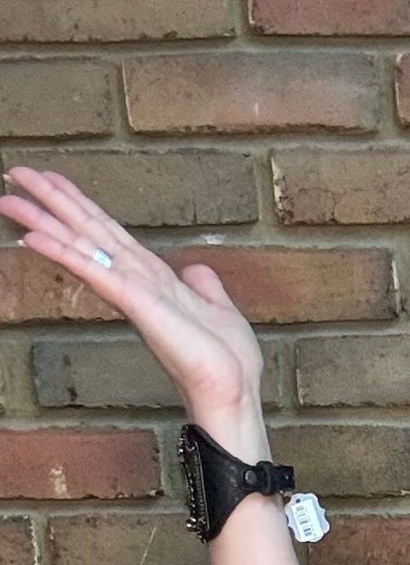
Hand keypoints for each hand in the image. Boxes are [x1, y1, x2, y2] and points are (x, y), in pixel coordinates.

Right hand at [0, 163, 264, 418]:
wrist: (233, 390)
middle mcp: (134, 280)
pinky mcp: (135, 303)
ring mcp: (131, 291)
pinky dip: (64, 253)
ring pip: (81, 245)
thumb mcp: (218, 308)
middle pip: (86, 231)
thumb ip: (203, 285)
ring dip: (43, 220)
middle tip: (13, 174)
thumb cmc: (227, 360)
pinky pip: (94, 271)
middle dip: (49, 202)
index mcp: (151, 277)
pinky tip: (32, 238)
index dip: (79, 204)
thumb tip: (196, 270)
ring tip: (7, 199)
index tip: (51, 179)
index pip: (108, 232)